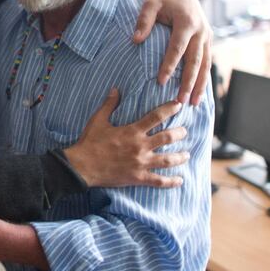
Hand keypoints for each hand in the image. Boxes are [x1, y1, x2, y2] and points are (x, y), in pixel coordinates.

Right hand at [64, 88, 188, 187]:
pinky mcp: (138, 177)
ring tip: (187, 155)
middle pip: (167, 138)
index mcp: (132, 131)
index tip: (179, 105)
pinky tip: (179, 180)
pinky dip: (171, 182)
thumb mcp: (98, 120)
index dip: (169, 109)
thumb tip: (115, 89)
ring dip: (180, 157)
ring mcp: (141, 163)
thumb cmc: (90, 142)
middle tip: (185, 132)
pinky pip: (159, 181)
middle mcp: (141, 146)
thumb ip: (109, 104)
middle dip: (179, 133)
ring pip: (168, 160)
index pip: (156, 117)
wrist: (82, 166)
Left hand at [132, 0, 212, 104]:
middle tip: (180, 101)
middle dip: (189, 82)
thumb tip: (136, 40)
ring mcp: (207, 36)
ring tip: (193, 103)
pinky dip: (204, 78)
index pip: (177, 48)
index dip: (169, 65)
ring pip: (205, 64)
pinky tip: (199, 93)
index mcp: (186, 22)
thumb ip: (143, 21)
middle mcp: (200, 30)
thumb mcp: (149, 4)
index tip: (161, 82)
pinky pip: (208, 62)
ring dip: (200, 85)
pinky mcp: (208, 40)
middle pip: (195, 61)